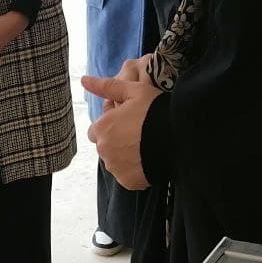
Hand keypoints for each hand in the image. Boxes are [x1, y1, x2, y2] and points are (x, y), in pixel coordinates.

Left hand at [82, 60, 161, 189]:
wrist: (178, 136)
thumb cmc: (155, 110)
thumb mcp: (133, 90)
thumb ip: (106, 86)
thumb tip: (83, 80)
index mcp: (101, 128)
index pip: (96, 129)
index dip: (110, 124)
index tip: (127, 121)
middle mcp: (103, 150)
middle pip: (105, 146)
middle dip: (116, 141)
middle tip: (138, 134)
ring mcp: (115, 168)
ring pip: (115, 162)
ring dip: (124, 156)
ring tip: (145, 146)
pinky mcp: (128, 181)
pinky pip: (127, 175)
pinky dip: (134, 170)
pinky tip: (147, 159)